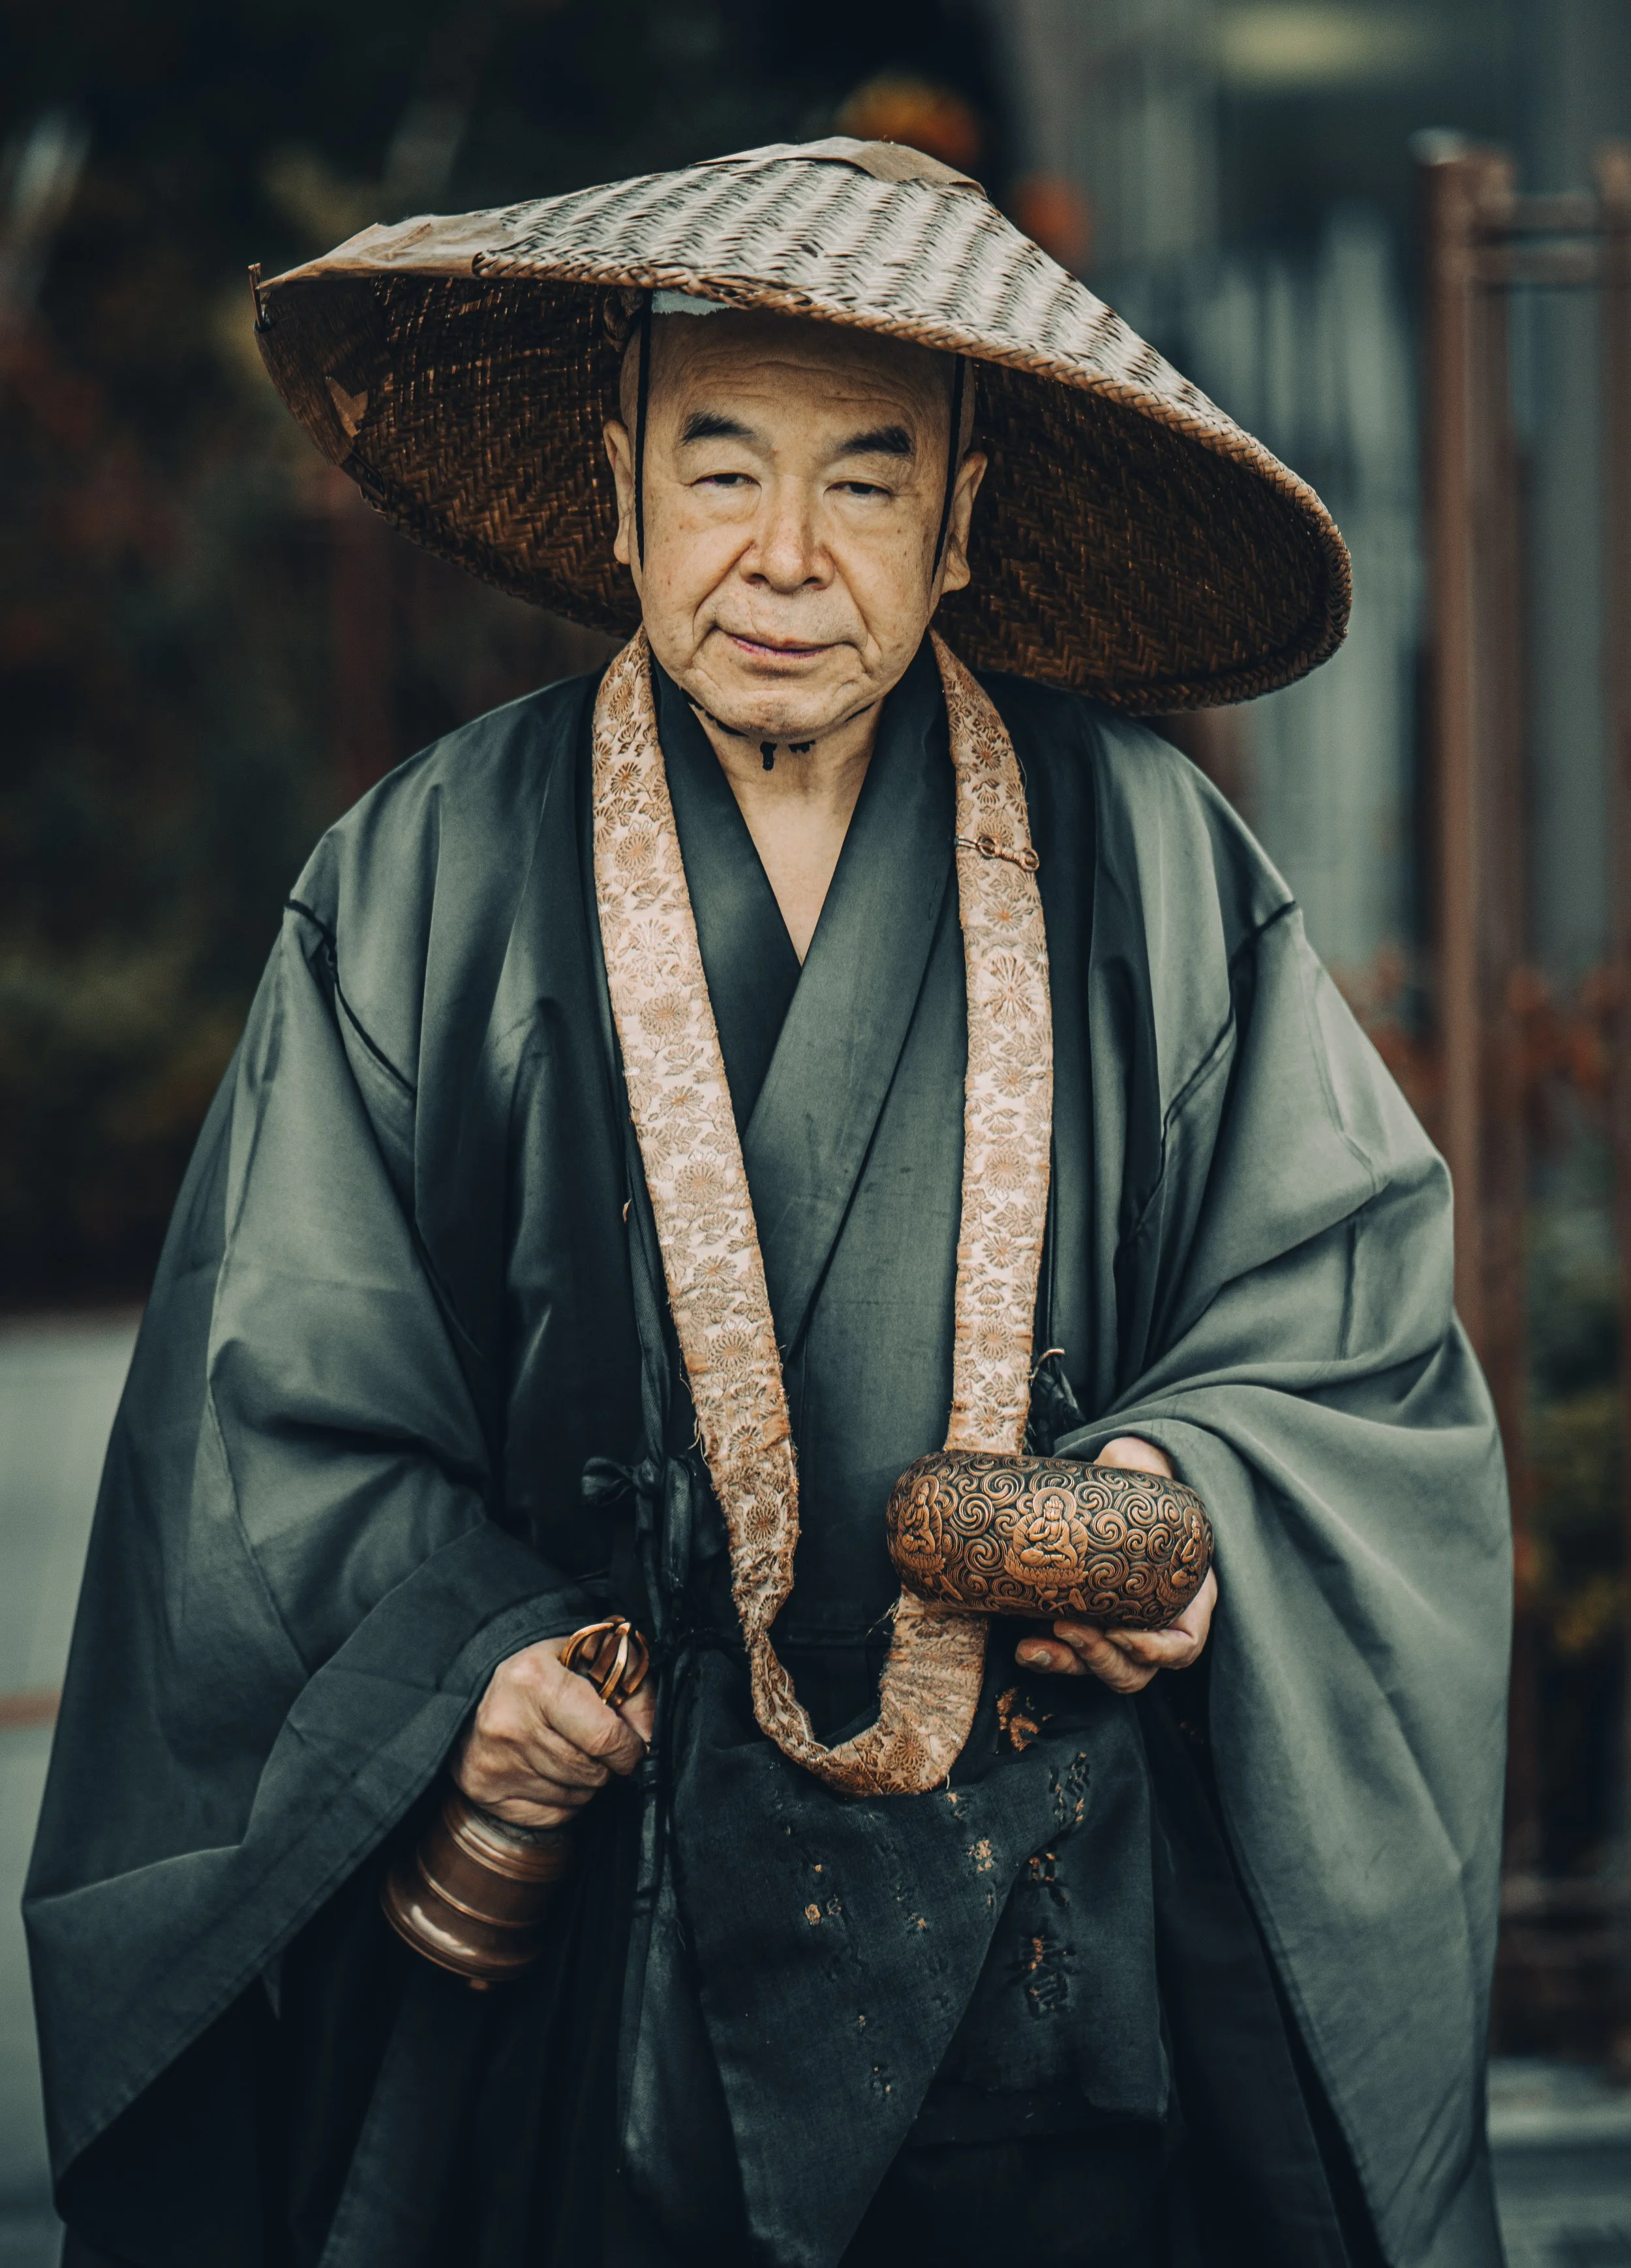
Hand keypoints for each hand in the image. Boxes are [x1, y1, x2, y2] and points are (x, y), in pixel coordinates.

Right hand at [452, 1636, 655, 1828]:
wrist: (481, 1693)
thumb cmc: (549, 1674)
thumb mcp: (592, 1660)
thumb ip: (633, 1691)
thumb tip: (650, 1739)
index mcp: (535, 1679)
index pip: (603, 1736)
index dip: (630, 1748)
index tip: (634, 1745)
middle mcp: (508, 1722)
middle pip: (590, 1770)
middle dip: (608, 1763)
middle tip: (601, 1746)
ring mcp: (494, 1761)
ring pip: (575, 1795)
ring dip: (588, 1781)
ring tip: (574, 1752)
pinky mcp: (485, 1790)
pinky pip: (553, 1814)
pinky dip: (566, 1800)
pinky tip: (554, 1772)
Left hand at [1015, 1435, 1216, 1695]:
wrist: (1112, 1480)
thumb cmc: (1139, 1478)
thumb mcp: (1148, 1471)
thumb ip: (1140, 1467)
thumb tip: (1119, 1458)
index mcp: (1185, 1591)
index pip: (1183, 1643)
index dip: (1156, 1650)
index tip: (1119, 1632)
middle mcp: (1155, 1618)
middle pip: (1138, 1669)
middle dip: (1101, 1658)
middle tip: (1067, 1628)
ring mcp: (1117, 1625)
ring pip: (1102, 1668)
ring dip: (1069, 1664)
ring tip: (1035, 1646)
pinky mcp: (1083, 1622)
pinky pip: (1070, 1655)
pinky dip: (1048, 1658)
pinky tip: (1025, 1647)